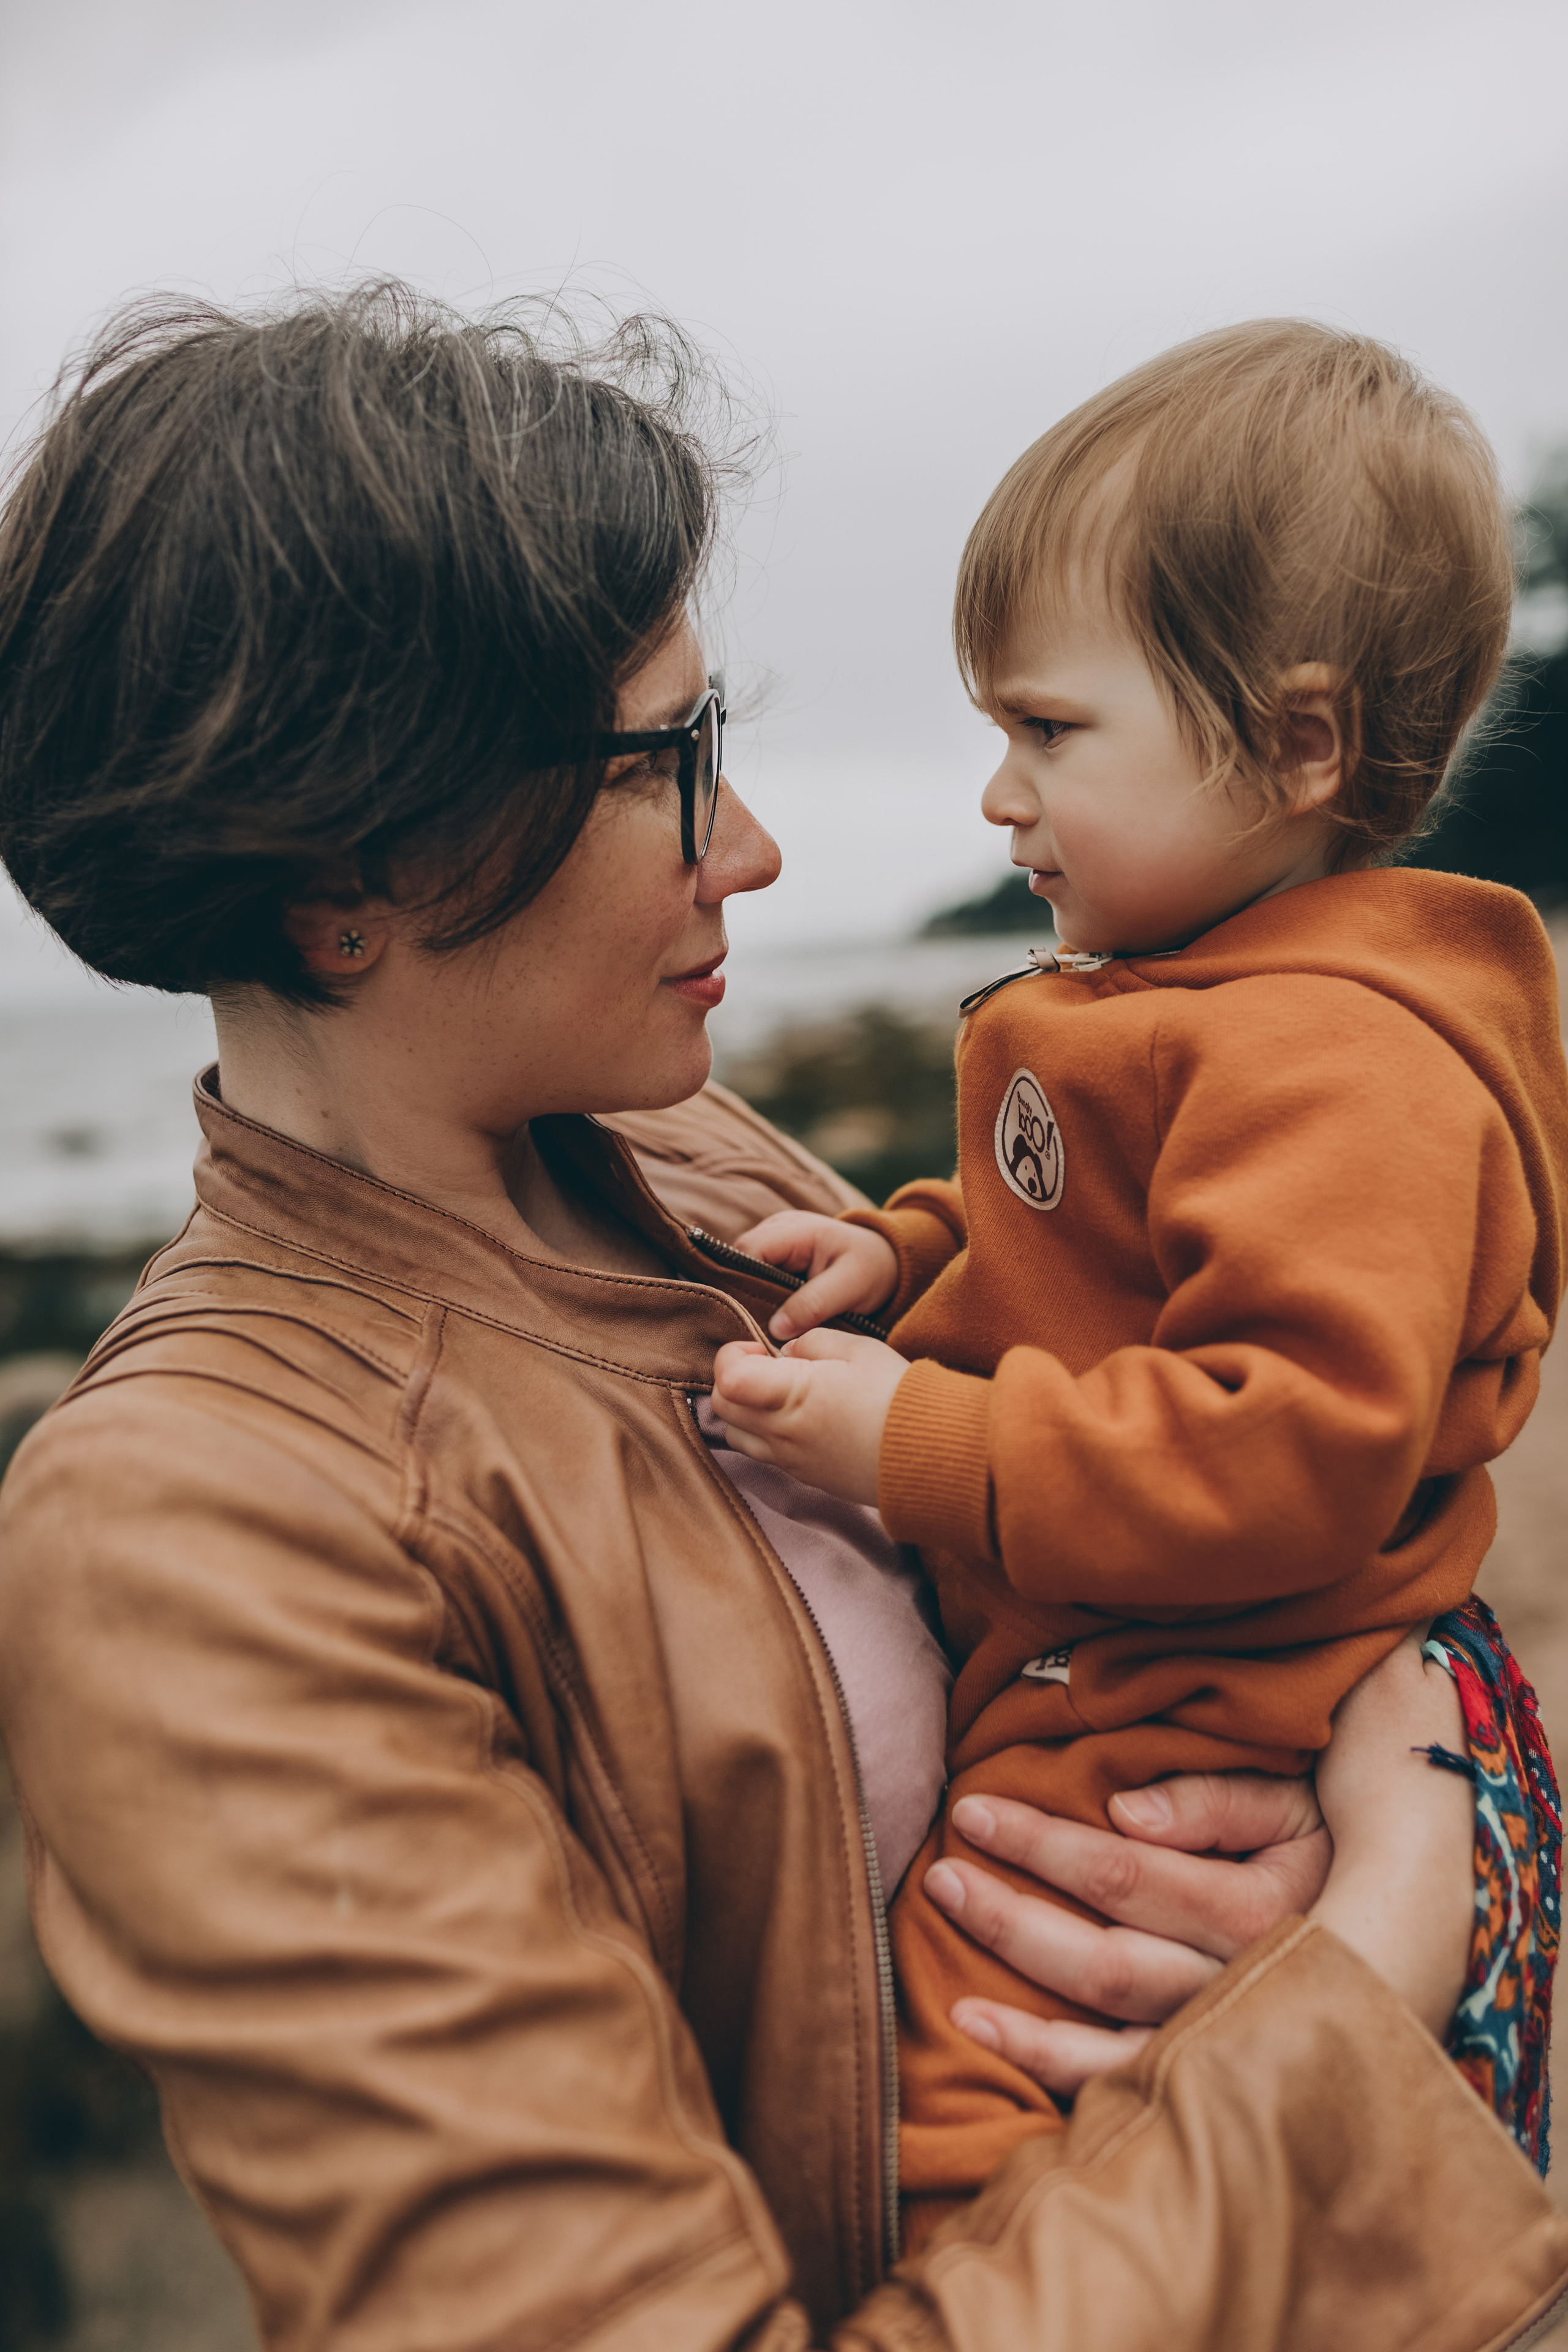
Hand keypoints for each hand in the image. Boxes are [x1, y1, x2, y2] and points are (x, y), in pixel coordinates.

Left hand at [710, 1328, 910, 1503]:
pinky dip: (764, 1431)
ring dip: (744, 1408)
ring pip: (735, 1434)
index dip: (732, 1355)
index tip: (758, 1347)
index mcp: (791, 1397)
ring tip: (781, 1391)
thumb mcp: (857, 1349)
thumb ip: (811, 1342)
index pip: (727, 1379)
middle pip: (721, 1407)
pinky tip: (799, 1414)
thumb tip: (786, 1351)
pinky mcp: (805, 1476)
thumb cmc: (898, 1397)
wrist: (933, 1454)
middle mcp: (782, 1435)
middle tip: (767, 1363)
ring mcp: (791, 1461)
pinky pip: (763, 1453)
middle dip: (733, 1378)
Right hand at [734, 1212, 898, 1339]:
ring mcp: (773, 1240)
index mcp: (795, 1229)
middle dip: (741, 1292)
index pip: (748, 1250)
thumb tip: (775, 1328)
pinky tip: (765, 1316)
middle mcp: (777, 1228)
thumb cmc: (871, 1270)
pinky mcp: (775, 1256)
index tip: (748, 1319)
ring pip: (741, 1268)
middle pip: (737, 1259)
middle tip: (752, 1329)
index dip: (740, 1283)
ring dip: (748, 1295)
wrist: (887, 1262)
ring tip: (759, 1324)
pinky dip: (757, 1294)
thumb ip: (814, 1305)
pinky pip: (753, 1273)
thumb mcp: (850, 1287)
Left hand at [926, 1628, 1476, 2098]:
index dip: (1043, 1843)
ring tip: (952, 1990)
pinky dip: (1056, 2072)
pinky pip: (1129, 2088)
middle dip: (1014, 1917)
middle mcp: (1243, 1988)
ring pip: (1109, 2040)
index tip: (975, 1811)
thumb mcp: (1290, 1802)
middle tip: (943, 1875)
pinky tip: (991, 2043)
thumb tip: (1125, 1815)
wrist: (1408, 1933)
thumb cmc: (1329, 1846)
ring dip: (1021, 2017)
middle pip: (1105, 1959)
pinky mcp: (1218, 2084)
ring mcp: (1230, 2047)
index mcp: (1260, 1910)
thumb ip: (1214, 1801)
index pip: (1125, 1873)